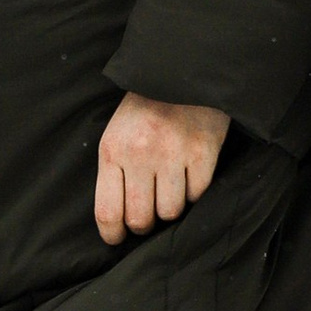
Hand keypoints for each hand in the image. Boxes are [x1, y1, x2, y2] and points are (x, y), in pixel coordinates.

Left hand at [96, 94, 229, 245]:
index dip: (113, 234)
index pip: (107, 211)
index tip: (118, 239)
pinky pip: (198, 194)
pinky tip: (190, 174)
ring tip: (170, 189)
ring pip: (171, 212)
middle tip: (148, 215)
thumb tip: (117, 219)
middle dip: (144, 225)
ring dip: (171, 207)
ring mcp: (173, 153)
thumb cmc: (146, 108)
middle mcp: (140, 154)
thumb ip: (115, 171)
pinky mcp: (203, 152)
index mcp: (113, 150)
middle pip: (140, 219)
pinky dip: (194, 191)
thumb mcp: (118, 134)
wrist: (182, 71)